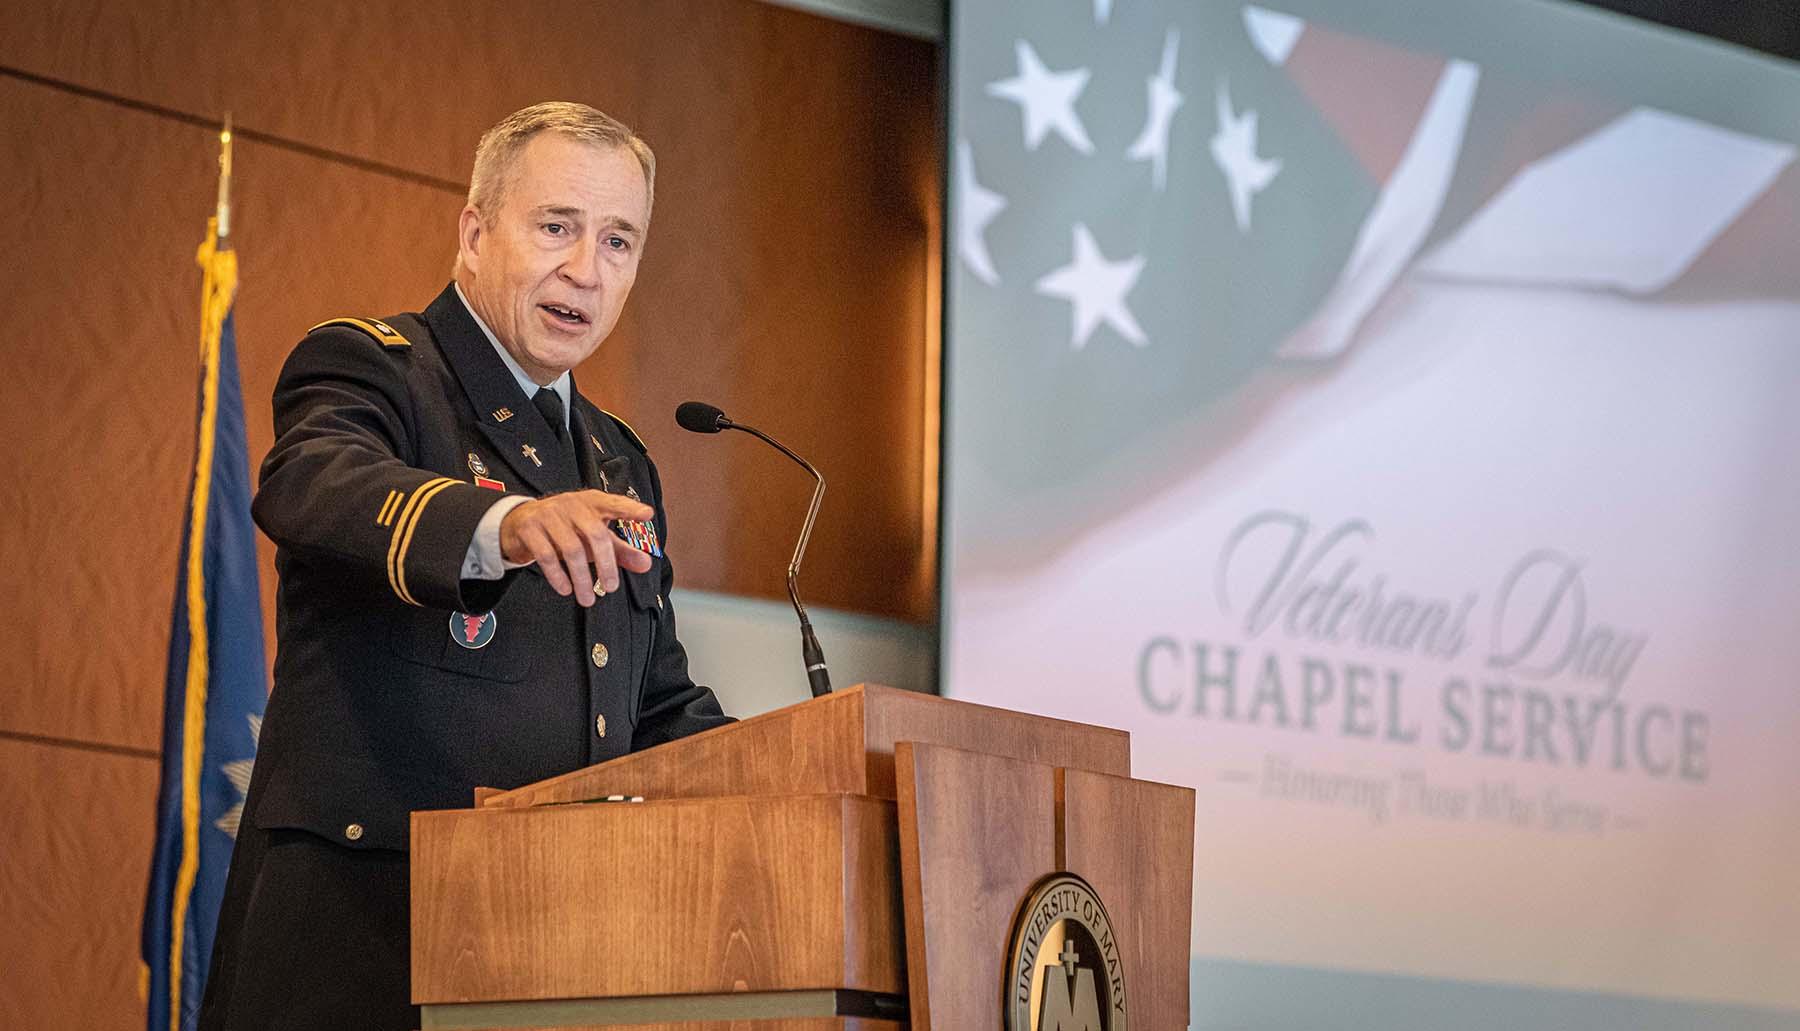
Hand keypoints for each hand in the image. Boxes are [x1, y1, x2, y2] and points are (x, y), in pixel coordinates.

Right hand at [498, 490, 655, 605]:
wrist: (520, 522)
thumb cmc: (566, 528)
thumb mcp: (593, 535)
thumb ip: (620, 550)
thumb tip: (646, 564)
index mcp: (592, 503)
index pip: (614, 503)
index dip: (630, 509)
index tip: (647, 515)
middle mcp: (572, 505)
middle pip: (595, 534)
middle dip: (606, 564)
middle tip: (611, 587)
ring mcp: (549, 515)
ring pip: (572, 549)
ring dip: (582, 578)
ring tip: (588, 599)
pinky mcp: (530, 529)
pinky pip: (546, 555)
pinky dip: (558, 576)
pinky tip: (566, 589)